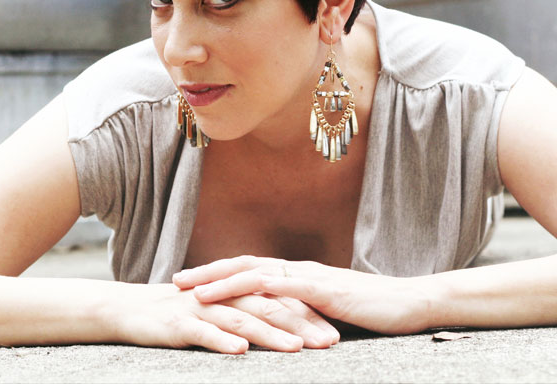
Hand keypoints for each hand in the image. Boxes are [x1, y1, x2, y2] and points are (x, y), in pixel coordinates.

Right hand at [104, 282, 337, 353]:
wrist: (133, 308)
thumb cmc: (181, 313)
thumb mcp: (218, 310)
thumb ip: (247, 312)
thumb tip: (281, 324)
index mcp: (237, 292)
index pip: (279, 301)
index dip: (308, 314)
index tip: (335, 331)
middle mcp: (225, 296)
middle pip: (268, 307)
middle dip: (301, 324)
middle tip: (330, 341)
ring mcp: (203, 308)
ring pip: (242, 319)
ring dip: (270, 333)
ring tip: (296, 347)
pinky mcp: (180, 323)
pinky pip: (204, 333)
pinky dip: (222, 341)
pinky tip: (240, 352)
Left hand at [173, 256, 431, 334]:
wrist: (409, 302)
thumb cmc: (371, 311)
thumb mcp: (327, 313)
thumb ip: (302, 311)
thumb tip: (277, 321)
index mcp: (297, 275)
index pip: (250, 270)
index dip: (219, 274)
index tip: (191, 282)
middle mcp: (298, 271)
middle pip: (245, 265)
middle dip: (209, 272)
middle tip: (176, 281)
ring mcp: (312, 278)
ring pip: (259, 274)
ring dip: (225, 280)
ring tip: (195, 290)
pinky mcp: (328, 291)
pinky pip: (291, 287)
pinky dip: (264, 288)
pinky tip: (244, 292)